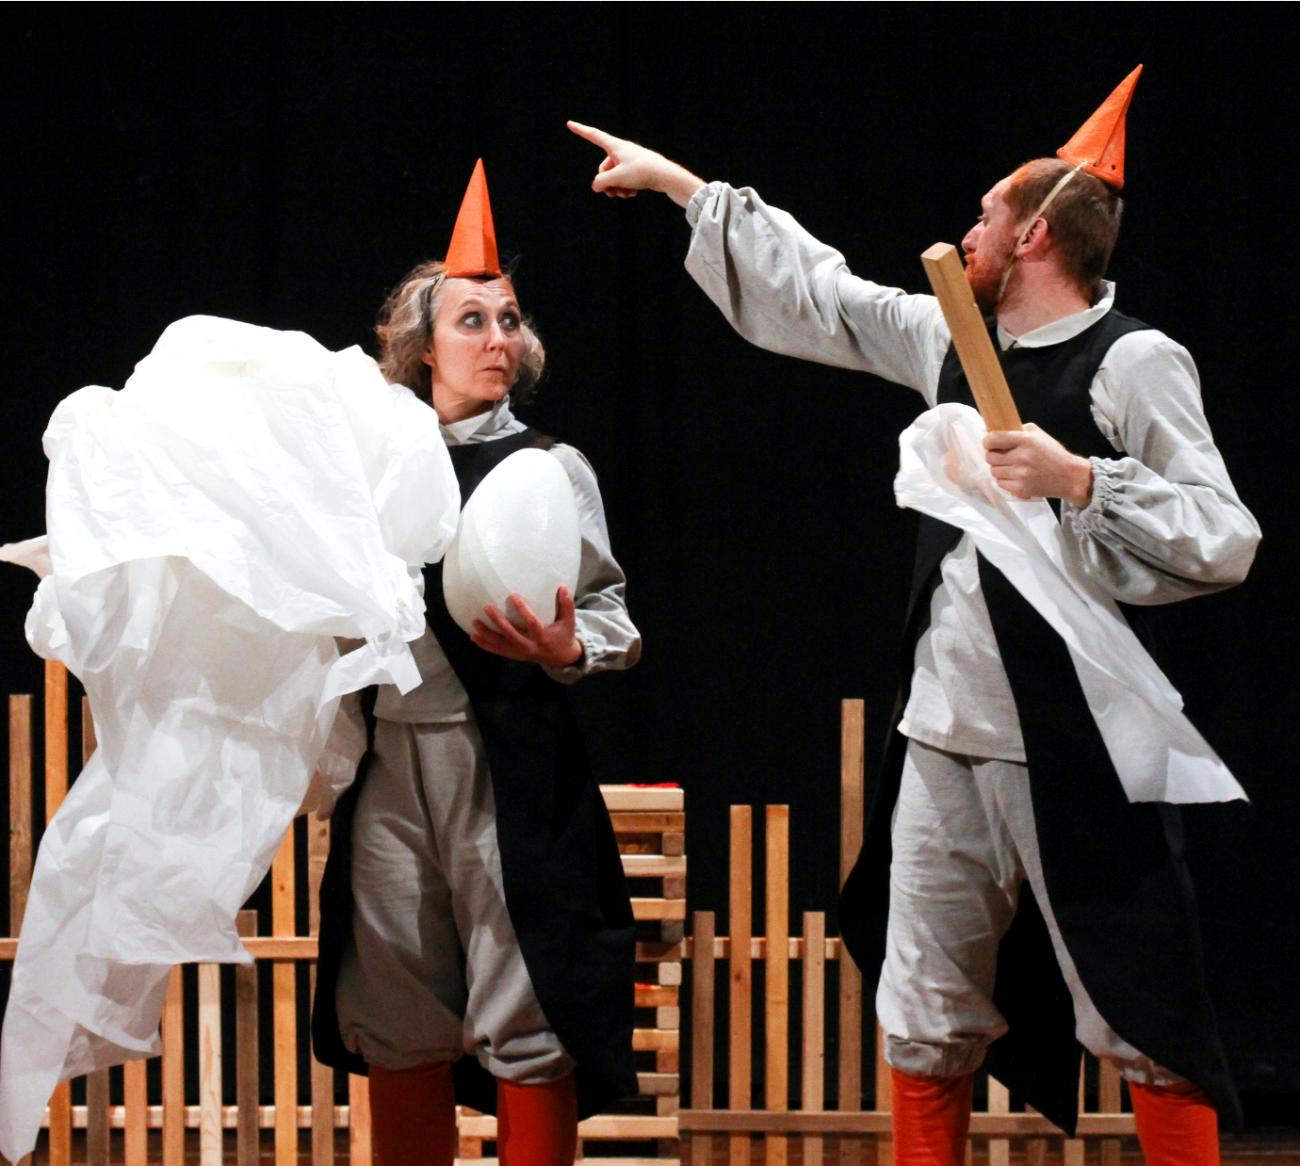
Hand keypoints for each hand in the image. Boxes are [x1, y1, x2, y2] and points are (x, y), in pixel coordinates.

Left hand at [471, 586, 582, 666]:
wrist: (561, 658)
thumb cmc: (564, 635)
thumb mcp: (569, 621)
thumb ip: (566, 604)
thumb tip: (562, 586)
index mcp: (543, 638)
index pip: (531, 623)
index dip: (522, 610)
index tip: (512, 595)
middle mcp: (530, 647)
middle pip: (511, 634)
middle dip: (498, 621)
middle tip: (487, 607)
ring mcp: (520, 653)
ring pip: (500, 644)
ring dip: (486, 634)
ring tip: (474, 622)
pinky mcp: (514, 655)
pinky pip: (498, 651)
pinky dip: (485, 645)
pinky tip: (473, 637)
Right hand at [567, 120, 705, 207]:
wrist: (665, 175)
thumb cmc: (641, 172)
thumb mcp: (617, 178)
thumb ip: (601, 181)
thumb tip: (596, 186)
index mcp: (615, 146)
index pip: (594, 135)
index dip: (581, 131)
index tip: (570, 124)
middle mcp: (621, 150)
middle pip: (603, 167)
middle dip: (606, 182)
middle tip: (612, 194)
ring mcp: (629, 159)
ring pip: (614, 175)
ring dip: (616, 188)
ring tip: (625, 195)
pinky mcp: (636, 169)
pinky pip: (624, 179)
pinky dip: (625, 187)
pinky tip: (632, 194)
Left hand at [983, 423, 1093, 505]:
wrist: (1069, 476)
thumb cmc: (1053, 453)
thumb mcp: (1039, 434)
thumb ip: (1019, 430)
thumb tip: (998, 431)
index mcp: (1026, 440)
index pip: (993, 439)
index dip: (988, 441)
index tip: (990, 443)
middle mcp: (1021, 457)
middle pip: (990, 457)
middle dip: (994, 456)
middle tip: (1003, 456)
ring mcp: (1020, 474)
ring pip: (994, 471)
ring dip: (1000, 469)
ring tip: (1011, 467)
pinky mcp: (1020, 488)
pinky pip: (1000, 483)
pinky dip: (1005, 481)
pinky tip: (1015, 477)